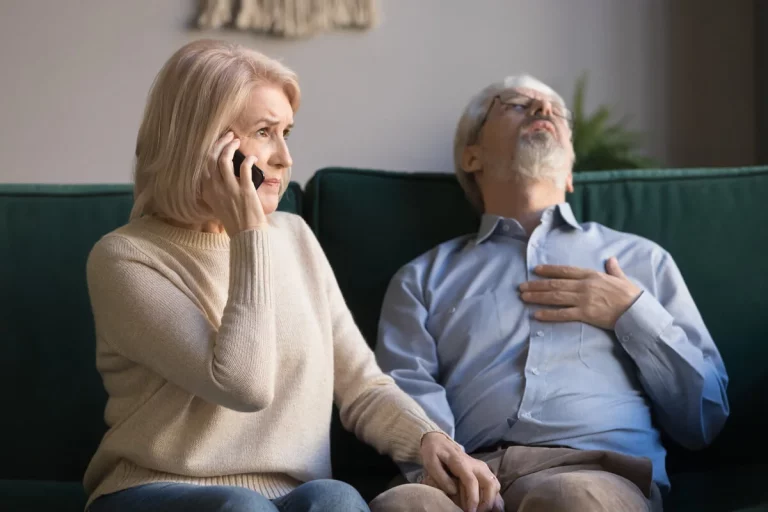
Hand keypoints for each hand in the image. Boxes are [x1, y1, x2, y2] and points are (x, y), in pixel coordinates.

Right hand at [201, 131, 266, 235]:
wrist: (246, 235)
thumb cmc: (235, 220)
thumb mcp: (218, 204)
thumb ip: (216, 189)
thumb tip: (221, 173)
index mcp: (207, 191)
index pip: (203, 164)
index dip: (211, 149)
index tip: (218, 142)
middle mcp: (215, 188)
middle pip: (212, 158)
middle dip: (220, 143)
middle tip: (229, 136)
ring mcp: (229, 189)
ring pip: (224, 159)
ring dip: (231, 147)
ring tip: (238, 141)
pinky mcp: (245, 190)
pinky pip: (244, 168)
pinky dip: (248, 159)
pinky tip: (252, 158)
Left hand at [419, 432, 500, 511]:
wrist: (439, 441)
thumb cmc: (434, 452)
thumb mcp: (430, 463)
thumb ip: (441, 477)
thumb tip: (454, 491)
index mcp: (461, 463)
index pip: (472, 481)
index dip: (473, 498)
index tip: (470, 511)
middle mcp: (475, 464)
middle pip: (490, 483)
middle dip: (488, 501)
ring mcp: (481, 467)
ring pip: (495, 484)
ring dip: (492, 499)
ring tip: (481, 510)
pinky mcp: (483, 470)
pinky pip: (493, 483)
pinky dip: (493, 496)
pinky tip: (487, 505)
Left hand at [519, 257, 641, 329]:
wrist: (637, 311)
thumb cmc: (631, 295)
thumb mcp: (621, 278)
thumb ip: (613, 269)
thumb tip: (611, 259)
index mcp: (592, 275)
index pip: (565, 271)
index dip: (549, 270)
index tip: (535, 270)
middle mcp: (584, 285)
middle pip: (555, 284)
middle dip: (536, 285)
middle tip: (521, 287)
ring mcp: (583, 299)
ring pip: (555, 297)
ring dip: (537, 297)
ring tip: (524, 297)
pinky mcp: (585, 314)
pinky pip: (563, 314)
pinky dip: (548, 314)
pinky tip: (536, 315)